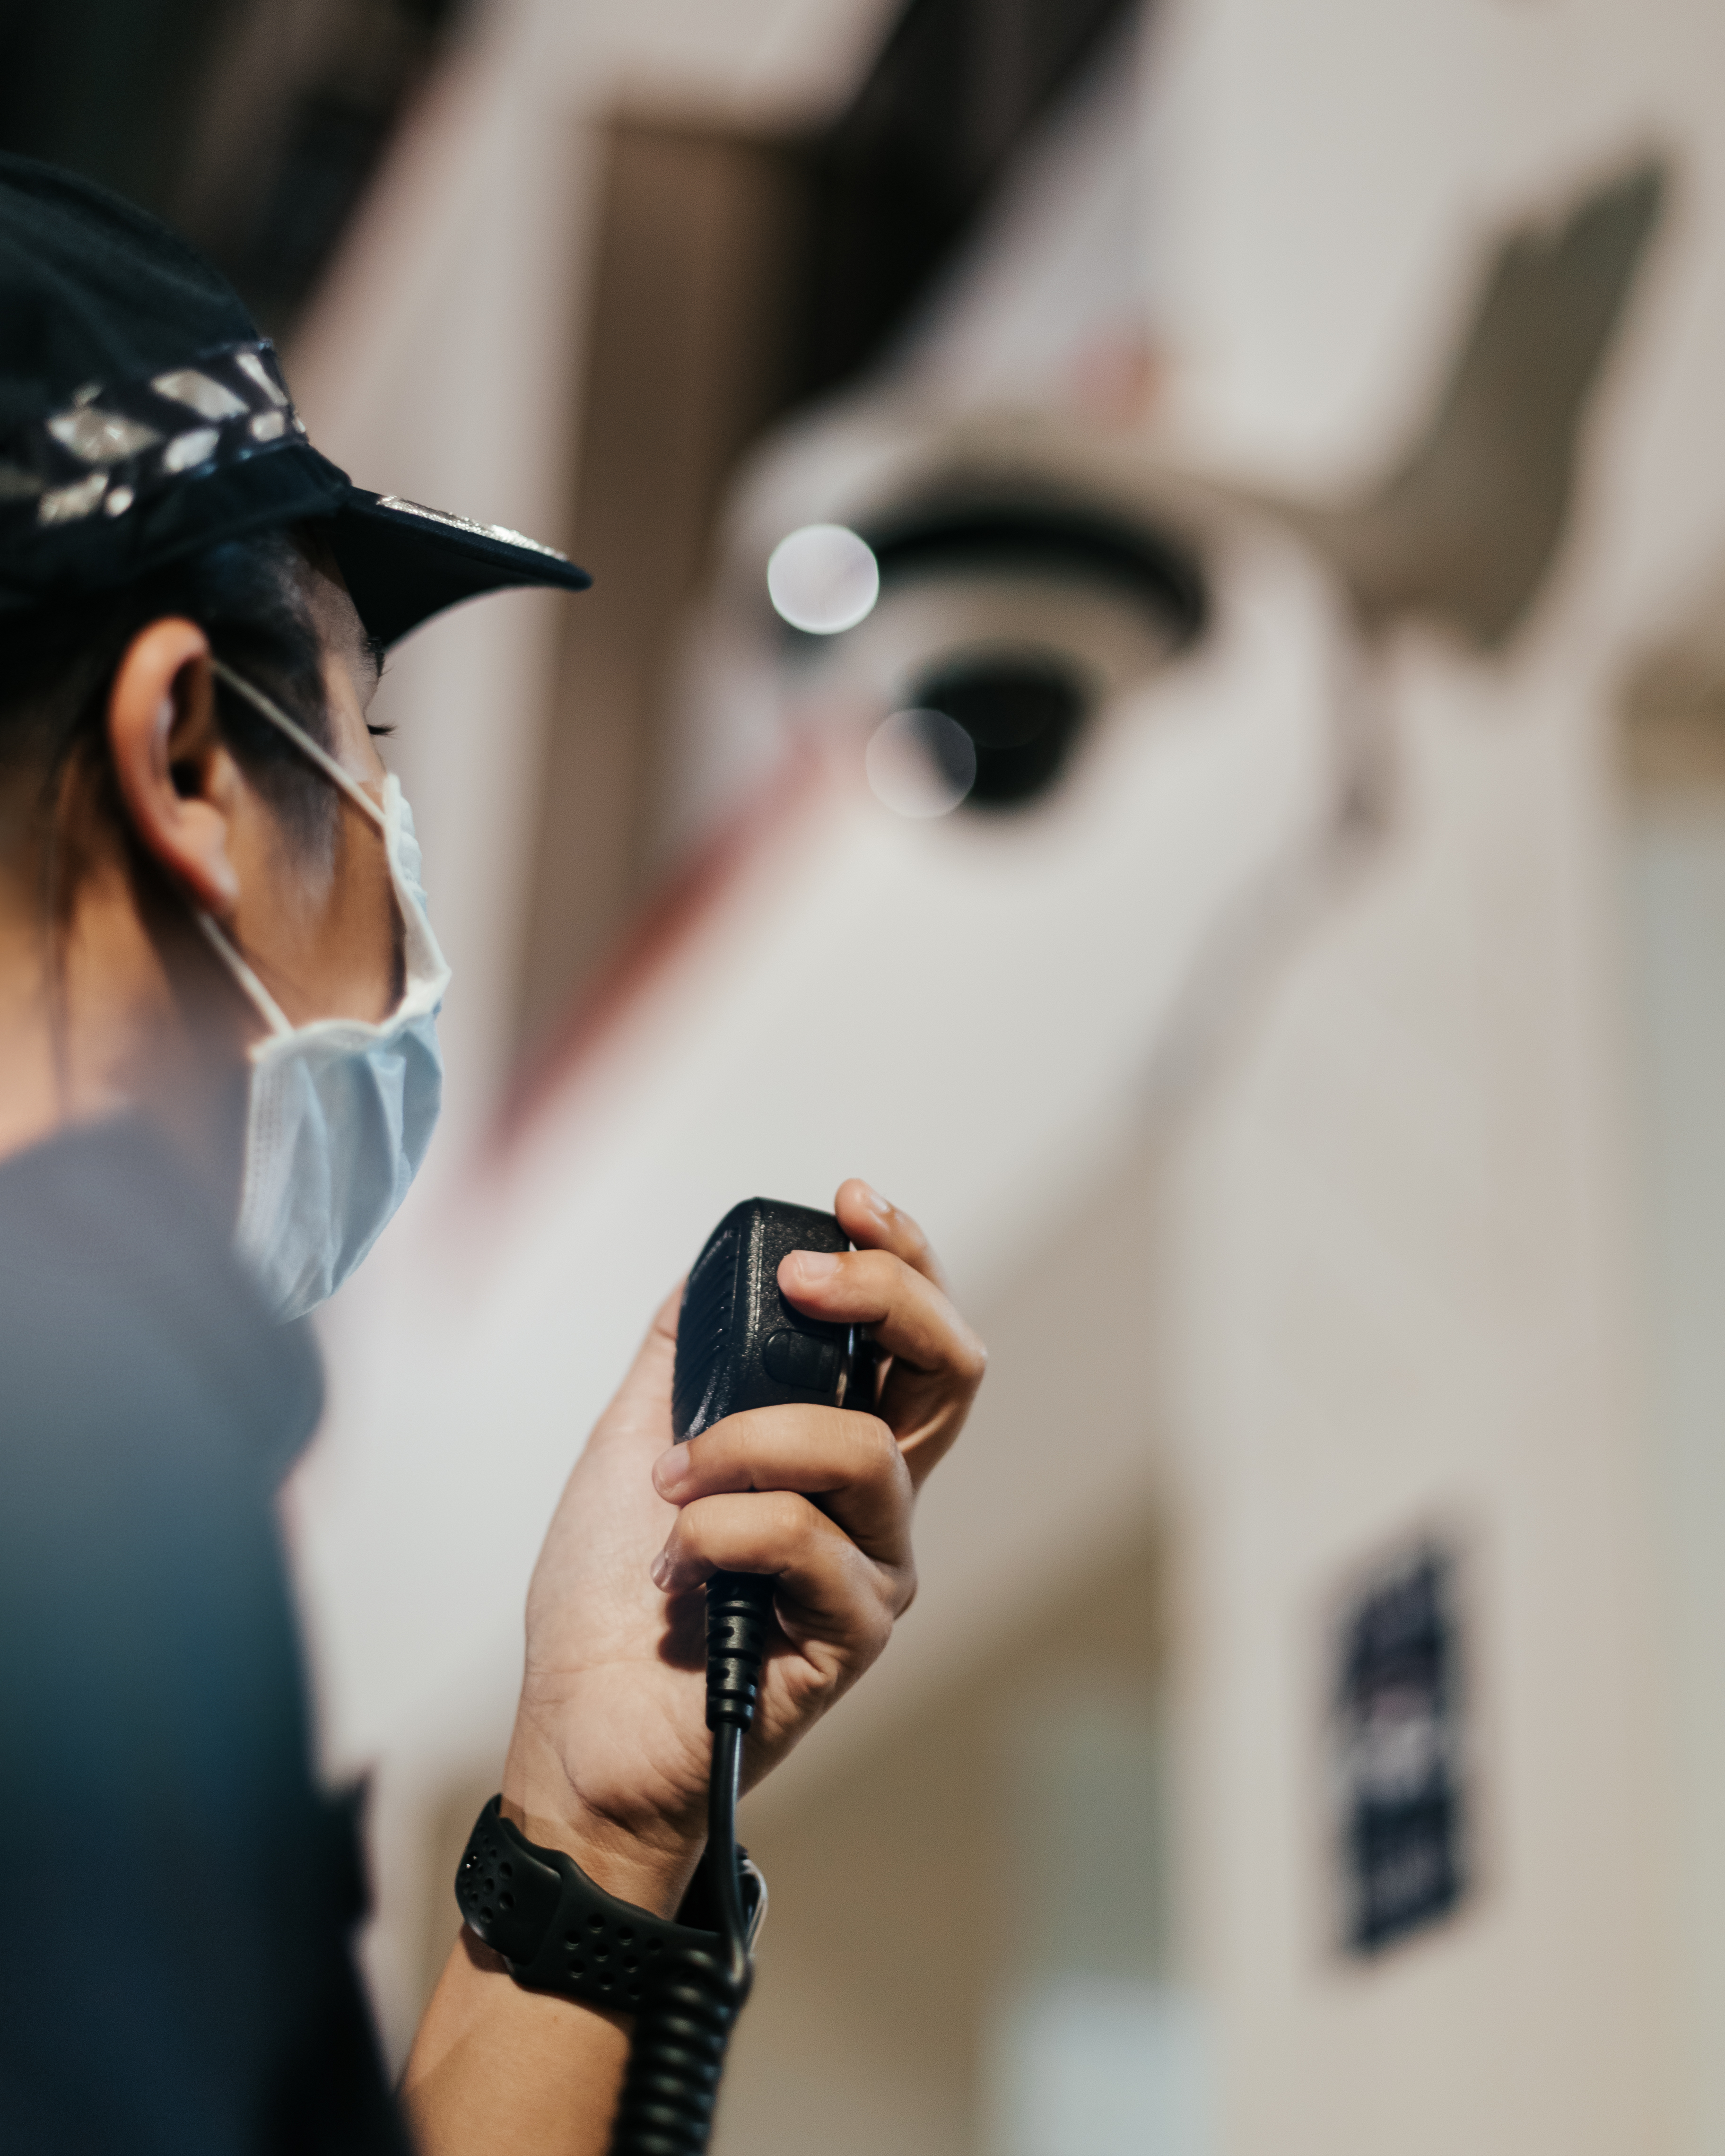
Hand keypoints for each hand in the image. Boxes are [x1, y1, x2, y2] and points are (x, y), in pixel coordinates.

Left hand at [499, 1180, 984, 1914]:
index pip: (912, 1336)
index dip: (902, 1258)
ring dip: (748, 1443)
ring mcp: (872, 1564)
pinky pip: (803, 1537)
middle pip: (952, 1373)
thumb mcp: (634, 1436)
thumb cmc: (607, 1597)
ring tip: (669, 1479)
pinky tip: (671, 1566)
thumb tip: (718, 1265)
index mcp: (833, 1444)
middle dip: (891, 1297)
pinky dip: (721, 1531)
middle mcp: (874, 1498)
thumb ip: (685, 1354)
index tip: (849, 1203)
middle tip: (810, 1283)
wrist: (579, 1725)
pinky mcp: (851, 1631)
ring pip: (862, 1450)